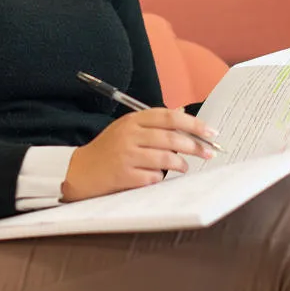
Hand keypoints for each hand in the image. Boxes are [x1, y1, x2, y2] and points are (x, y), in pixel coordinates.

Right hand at [62, 109, 217, 201]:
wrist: (78, 171)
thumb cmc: (107, 150)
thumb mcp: (127, 129)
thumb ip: (153, 122)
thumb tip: (181, 112)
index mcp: (132, 120)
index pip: (168, 117)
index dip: (193, 124)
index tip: (210, 132)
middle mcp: (129, 135)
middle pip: (170, 137)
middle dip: (194, 146)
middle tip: (208, 153)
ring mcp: (125, 155)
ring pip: (165, 158)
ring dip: (179, 164)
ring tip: (183, 167)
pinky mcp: (123, 175)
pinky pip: (152, 177)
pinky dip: (160, 178)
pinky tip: (158, 177)